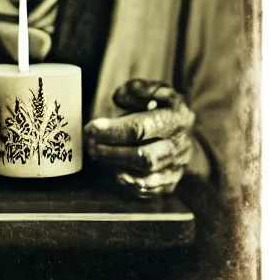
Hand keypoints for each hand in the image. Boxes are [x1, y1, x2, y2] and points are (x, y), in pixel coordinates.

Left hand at [84, 80, 194, 197]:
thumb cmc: (165, 110)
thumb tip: (119, 98)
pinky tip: (115, 175)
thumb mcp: (159, 91)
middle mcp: (179, 146)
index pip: (141, 128)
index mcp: (176, 119)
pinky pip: (150, 190)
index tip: (90, 128)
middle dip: (113, 152)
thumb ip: (138, 89)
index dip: (113, 130)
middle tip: (91, 145)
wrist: (188, 137)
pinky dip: (131, 185)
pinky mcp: (170, 183)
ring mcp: (176, 167)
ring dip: (117, 166)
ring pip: (147, 175)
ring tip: (97, 154)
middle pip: (144, 156)